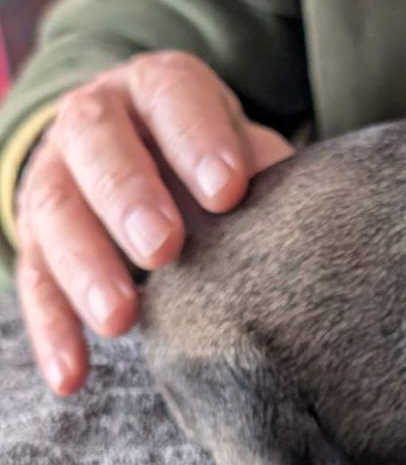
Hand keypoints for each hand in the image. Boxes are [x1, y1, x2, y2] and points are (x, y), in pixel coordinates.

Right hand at [14, 51, 294, 394]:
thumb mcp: (245, 151)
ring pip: (55, 213)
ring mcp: (57, 175)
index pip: (173, 96)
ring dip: (86, 267)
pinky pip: (36, 280)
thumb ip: (266, 172)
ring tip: (122, 319)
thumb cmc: (217, 159)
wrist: (151, 156)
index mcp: (159, 88)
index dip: (196, 138)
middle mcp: (97, 119)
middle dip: (129, 196)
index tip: (228, 190)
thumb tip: (310, 218)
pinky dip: (53, 330)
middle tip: (163, 248)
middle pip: (98, 144)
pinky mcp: (36, 237)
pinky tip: (74, 375)